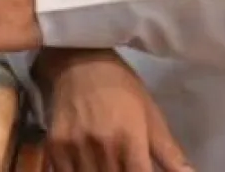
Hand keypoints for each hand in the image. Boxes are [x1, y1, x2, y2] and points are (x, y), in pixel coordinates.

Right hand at [35, 49, 190, 171]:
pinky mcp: (54, 146)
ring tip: (108, 164)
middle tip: (124, 166)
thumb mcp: (151, 116)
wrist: (78, 62)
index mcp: (129, 139)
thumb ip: (170, 153)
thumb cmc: (122, 87)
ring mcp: (74, 147)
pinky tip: (89, 165)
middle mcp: (101, 146)